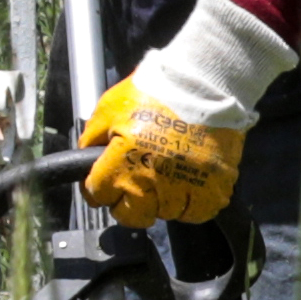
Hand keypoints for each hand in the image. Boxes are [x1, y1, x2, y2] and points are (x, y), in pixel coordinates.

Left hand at [78, 74, 245, 224]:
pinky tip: (188, 185)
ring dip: (161, 202)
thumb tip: (86, 160)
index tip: (104, 180)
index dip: (97, 187)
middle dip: (126, 203)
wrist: (204, 83)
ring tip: (165, 179)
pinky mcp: (214, 187)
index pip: (98, 196)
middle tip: (133, 185)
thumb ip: (92, 138)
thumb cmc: (154, 91)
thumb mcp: (108, 109)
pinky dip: (192, 204)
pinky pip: (198, 212)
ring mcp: (185, 188)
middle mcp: (152, 184)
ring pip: (165, 215)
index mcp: (121, 165)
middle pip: (130, 216)